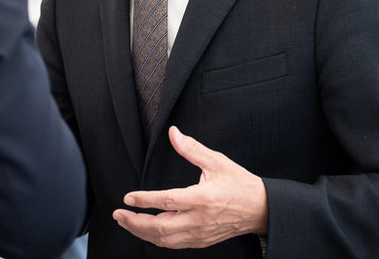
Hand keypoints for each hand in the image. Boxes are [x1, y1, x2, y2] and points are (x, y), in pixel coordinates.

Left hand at [112, 126, 267, 248]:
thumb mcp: (217, 161)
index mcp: (203, 198)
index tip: (128, 198)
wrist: (260, 209)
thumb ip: (191, 148)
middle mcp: (199, 220)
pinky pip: (174, 244)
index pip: (167, 201)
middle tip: (118, 214)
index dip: (145, 201)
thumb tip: (173, 133)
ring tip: (126, 222)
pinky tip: (146, 231)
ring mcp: (200, 234)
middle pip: (161, 227)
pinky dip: (157, 239)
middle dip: (135, 222)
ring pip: (165, 240)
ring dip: (142, 232)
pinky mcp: (201, 241)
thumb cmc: (239, 183)